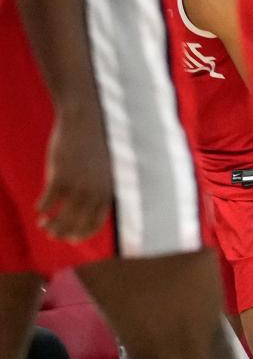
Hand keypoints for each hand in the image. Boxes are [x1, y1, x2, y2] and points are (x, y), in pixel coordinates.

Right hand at [37, 107, 113, 241]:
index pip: (95, 224)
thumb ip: (96, 189)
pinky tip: (39, 208)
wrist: (84, 120)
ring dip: (50, 225)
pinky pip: (47, 202)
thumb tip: (83, 209)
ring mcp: (78, 185)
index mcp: (107, 190)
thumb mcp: (100, 170)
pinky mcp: (60, 176)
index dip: (81, 235)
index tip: (70, 238)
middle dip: (62, 233)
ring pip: (61, 219)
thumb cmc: (91, 146)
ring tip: (43, 223)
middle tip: (50, 233)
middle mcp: (95, 192)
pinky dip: (41, 208)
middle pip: (76, 225)